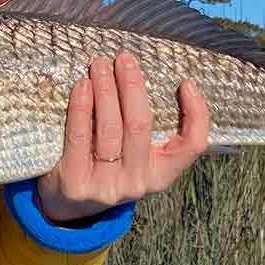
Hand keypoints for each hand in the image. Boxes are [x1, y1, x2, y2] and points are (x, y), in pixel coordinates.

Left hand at [37, 52, 208, 222]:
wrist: (68, 205)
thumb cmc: (106, 165)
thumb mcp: (135, 155)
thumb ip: (145, 128)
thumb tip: (150, 79)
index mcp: (161, 174)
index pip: (192, 146)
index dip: (197, 114)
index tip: (186, 83)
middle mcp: (138, 182)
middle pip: (140, 125)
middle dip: (132, 86)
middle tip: (124, 59)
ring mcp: (107, 186)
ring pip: (110, 128)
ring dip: (105, 90)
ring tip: (100, 65)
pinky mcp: (77, 183)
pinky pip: (79, 137)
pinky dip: (81, 107)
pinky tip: (82, 86)